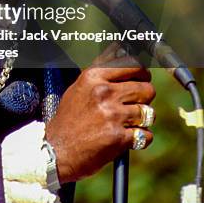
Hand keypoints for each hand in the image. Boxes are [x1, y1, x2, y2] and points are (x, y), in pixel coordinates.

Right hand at [45, 46, 155, 182]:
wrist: (56, 150)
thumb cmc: (68, 119)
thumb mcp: (79, 88)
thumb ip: (101, 73)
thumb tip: (121, 51)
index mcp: (93, 77)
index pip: (132, 66)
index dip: (142, 74)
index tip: (142, 79)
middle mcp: (103, 93)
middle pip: (146, 89)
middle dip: (145, 97)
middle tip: (138, 103)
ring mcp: (112, 115)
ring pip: (148, 113)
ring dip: (142, 120)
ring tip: (129, 123)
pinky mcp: (118, 138)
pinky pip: (146, 135)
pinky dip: (140, 139)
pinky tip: (128, 139)